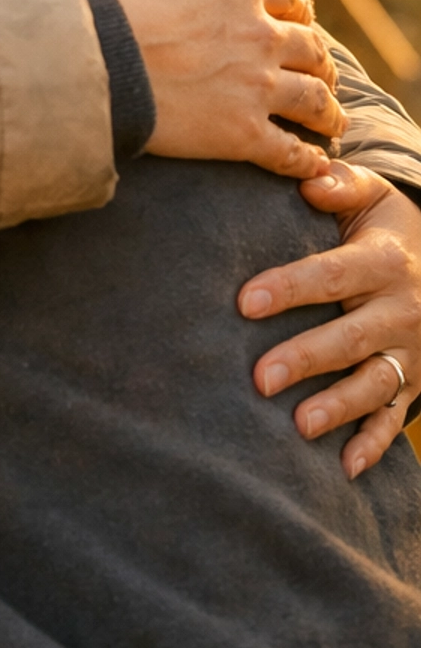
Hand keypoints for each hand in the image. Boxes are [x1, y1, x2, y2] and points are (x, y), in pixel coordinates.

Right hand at [91, 0, 343, 177]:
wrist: (94, 54)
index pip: (288, 0)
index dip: (296, 14)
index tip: (297, 26)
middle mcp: (261, 36)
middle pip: (311, 50)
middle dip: (319, 62)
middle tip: (319, 73)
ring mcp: (256, 87)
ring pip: (313, 101)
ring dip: (327, 111)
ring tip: (330, 121)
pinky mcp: (242, 133)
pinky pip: (289, 151)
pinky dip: (305, 158)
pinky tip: (311, 161)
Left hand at [238, 161, 420, 477]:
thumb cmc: (389, 228)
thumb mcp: (375, 196)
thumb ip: (341, 186)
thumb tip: (308, 180)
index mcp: (385, 262)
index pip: (330, 275)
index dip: (288, 288)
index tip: (244, 302)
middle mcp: (402, 310)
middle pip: (350, 337)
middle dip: (305, 359)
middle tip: (258, 378)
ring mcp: (411, 352)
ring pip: (374, 383)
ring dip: (339, 407)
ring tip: (300, 425)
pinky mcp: (415, 382)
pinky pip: (395, 416)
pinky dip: (374, 443)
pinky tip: (346, 467)